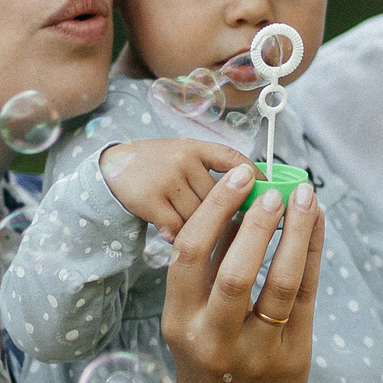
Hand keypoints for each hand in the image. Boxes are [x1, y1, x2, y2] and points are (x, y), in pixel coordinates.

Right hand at [98, 137, 251, 233]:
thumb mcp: (182, 155)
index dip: (256, 177)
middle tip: (229, 228)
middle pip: (218, 197)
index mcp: (195, 147)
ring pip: (200, 216)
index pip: (233, 159)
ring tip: (193, 231)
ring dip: (199, 229)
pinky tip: (174, 236)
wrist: (110, 168)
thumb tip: (251, 195)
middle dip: (224, 215)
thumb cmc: (155, 166)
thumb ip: (211, 171)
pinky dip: (179, 236)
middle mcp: (182, 159)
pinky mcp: (150, 200)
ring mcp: (166, 179)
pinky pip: (178, 227)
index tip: (272, 195)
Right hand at [155, 164, 323, 382]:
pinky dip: (312, 255)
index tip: (237, 179)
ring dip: (295, 233)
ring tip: (304, 197)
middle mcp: (214, 338)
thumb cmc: (206, 369)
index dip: (215, 211)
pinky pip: (306, 297)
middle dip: (257, 221)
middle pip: (234, 270)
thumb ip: (203, 276)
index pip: (189, 255)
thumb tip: (236, 207)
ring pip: (279, 283)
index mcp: (179, 322)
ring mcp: (256, 352)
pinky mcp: (292, 358)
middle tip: (273, 187)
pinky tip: (317, 225)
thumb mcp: (186, 326)